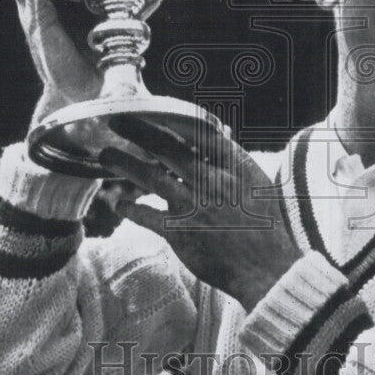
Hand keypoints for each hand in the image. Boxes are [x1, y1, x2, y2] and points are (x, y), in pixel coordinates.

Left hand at [99, 115, 300, 312]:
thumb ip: (232, 158)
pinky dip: (132, 209)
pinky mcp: (182, 234)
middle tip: (116, 119)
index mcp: (234, 165)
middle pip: (168, 150)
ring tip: (106, 155)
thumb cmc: (264, 222)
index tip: (147, 106)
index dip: (168, 117)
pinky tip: (120, 205)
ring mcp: (195, 207)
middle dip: (138, 132)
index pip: (197, 131)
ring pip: (152, 178)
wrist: (269, 268)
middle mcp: (212, 181)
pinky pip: (149, 216)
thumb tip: (220, 130)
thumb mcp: (255, 182)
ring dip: (125, 164)